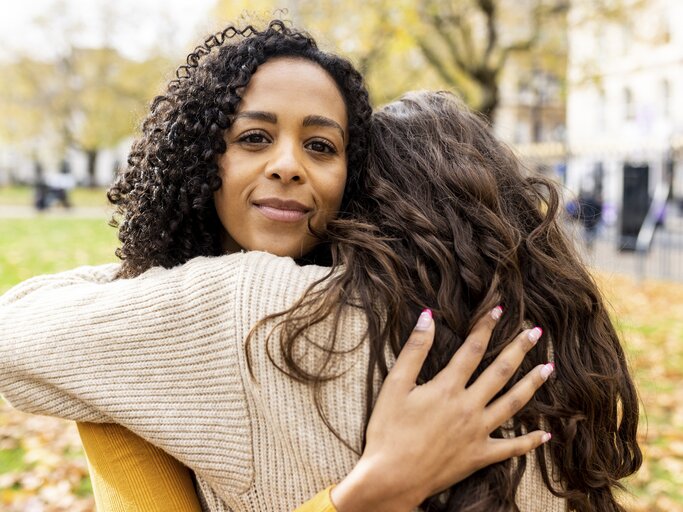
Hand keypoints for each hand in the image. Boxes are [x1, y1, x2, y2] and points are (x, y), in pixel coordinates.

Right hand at [331, 307, 552, 511]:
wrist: (391, 478)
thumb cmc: (387, 431)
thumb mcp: (394, 386)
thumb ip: (414, 350)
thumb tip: (427, 317)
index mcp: (447, 387)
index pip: (473, 349)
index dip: (486, 327)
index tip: (500, 309)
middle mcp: (468, 407)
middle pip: (500, 372)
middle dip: (520, 349)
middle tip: (537, 332)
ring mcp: (477, 433)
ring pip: (513, 404)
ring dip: (533, 384)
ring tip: (549, 369)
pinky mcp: (479, 456)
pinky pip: (511, 448)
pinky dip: (530, 442)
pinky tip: (546, 434)